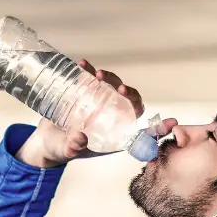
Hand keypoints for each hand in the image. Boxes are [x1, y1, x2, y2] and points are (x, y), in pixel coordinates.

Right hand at [15, 59, 177, 168]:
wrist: (45, 139)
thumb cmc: (61, 149)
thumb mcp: (66, 151)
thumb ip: (73, 147)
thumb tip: (80, 139)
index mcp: (114, 135)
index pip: (140, 131)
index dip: (157, 128)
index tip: (171, 123)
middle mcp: (112, 118)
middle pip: (131, 103)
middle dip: (130, 94)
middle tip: (119, 89)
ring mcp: (100, 104)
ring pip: (114, 87)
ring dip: (110, 78)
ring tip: (95, 74)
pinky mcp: (86, 93)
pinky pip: (92, 79)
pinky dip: (88, 71)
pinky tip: (82, 65)